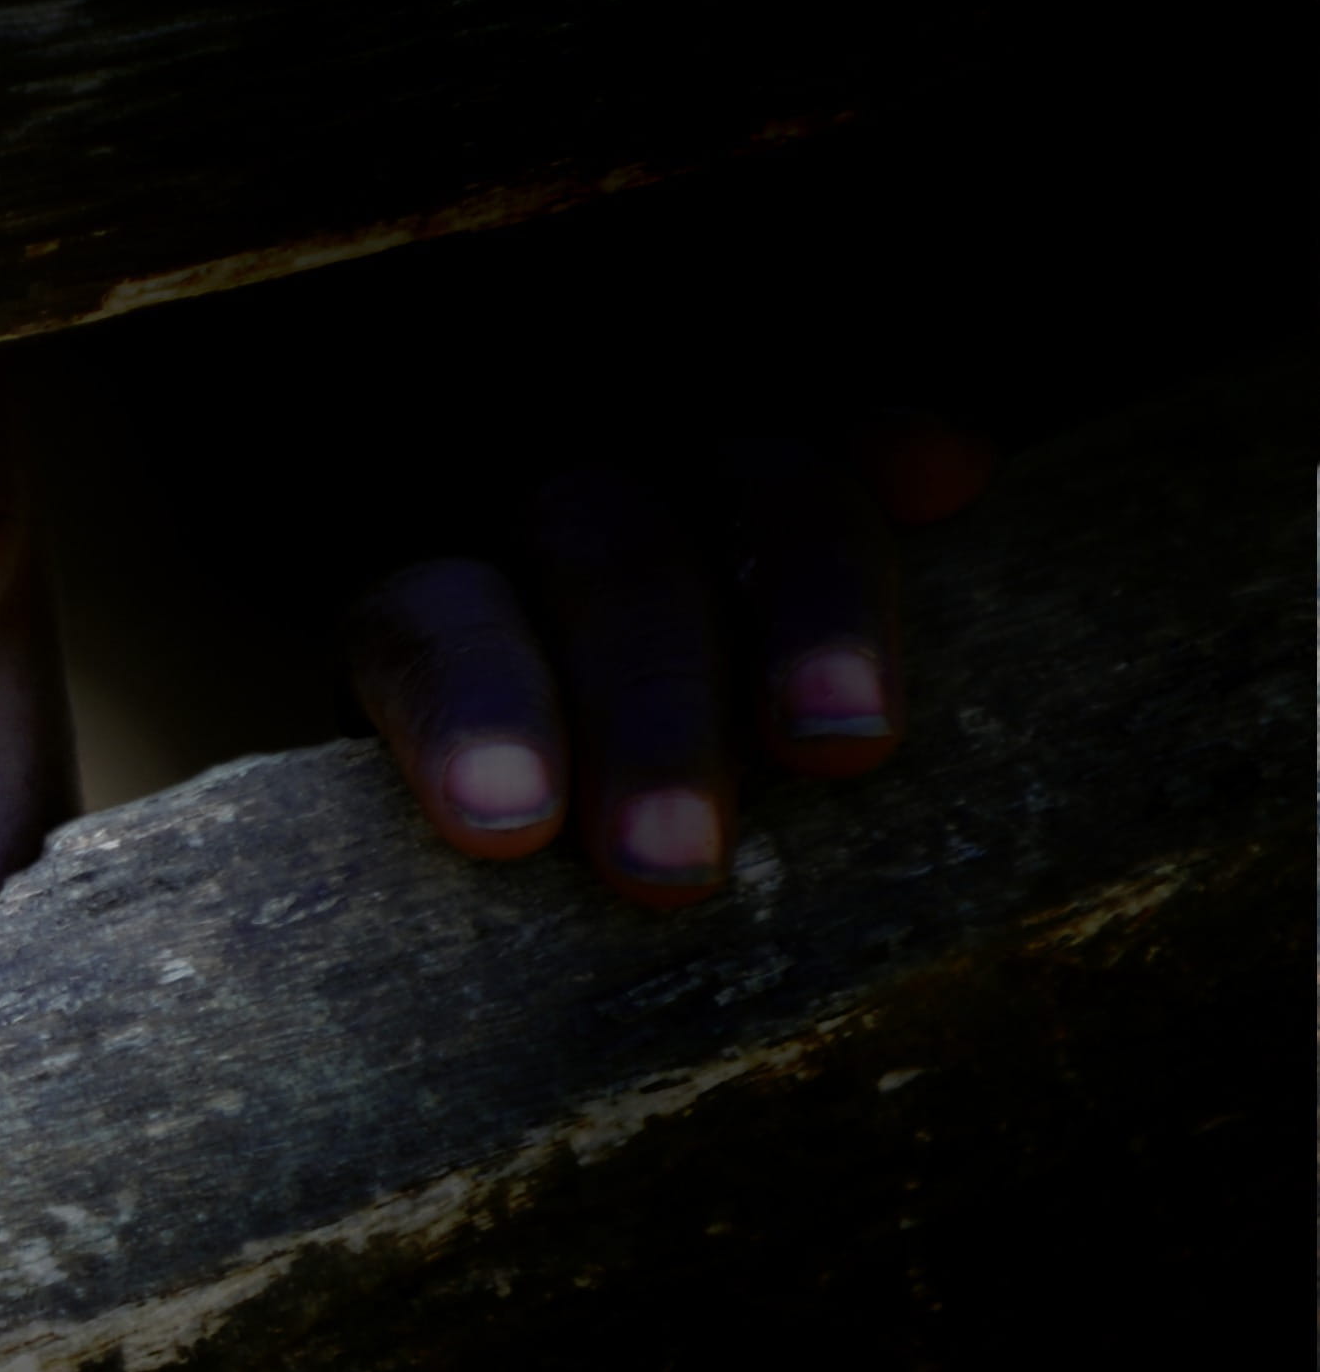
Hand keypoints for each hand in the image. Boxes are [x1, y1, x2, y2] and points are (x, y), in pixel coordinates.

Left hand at [344, 412, 993, 905]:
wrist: (604, 689)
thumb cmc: (530, 822)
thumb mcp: (473, 839)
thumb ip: (477, 857)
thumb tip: (498, 948)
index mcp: (424, 607)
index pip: (432, 627)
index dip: (471, 708)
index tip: (507, 826)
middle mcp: (544, 511)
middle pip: (603, 557)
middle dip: (650, 710)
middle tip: (674, 866)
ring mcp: (681, 465)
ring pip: (749, 484)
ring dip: (807, 605)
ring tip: (846, 744)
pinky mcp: (791, 458)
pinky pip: (848, 424)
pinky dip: (900, 436)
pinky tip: (946, 480)